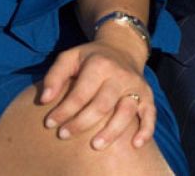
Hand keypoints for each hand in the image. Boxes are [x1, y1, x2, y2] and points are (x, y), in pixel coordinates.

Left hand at [38, 38, 155, 149]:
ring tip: (95, 146)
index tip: (49, 123)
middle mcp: (121, 75)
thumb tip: (44, 100)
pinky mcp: (148, 95)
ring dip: (111, 131)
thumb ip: (54, 76)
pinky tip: (136, 144)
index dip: (64, 111)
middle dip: (81, 123)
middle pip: (102, 105)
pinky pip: (150, 114)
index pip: (81, 93)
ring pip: (126, 111)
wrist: (122, 49)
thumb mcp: (70, 57)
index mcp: (100, 64)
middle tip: (64, 135)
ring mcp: (136, 86)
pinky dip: (146, 129)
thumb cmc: (90, 58)